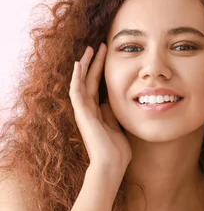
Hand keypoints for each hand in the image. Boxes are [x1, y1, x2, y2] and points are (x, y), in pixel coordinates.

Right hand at [69, 45, 130, 174]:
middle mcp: (88, 109)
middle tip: (98, 45)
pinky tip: (78, 65)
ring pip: (81, 82)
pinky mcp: (82, 114)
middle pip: (89, 80)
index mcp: (97, 111)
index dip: (101, 70)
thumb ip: (114, 113)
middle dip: (94, 62)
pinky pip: (77, 92)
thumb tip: (115, 100)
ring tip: (89, 49)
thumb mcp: (119, 125)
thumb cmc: (117, 151)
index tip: (107, 55)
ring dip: (85, 65)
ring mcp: (84, 111)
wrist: (111, 165)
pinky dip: (77, 78)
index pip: (98, 85)